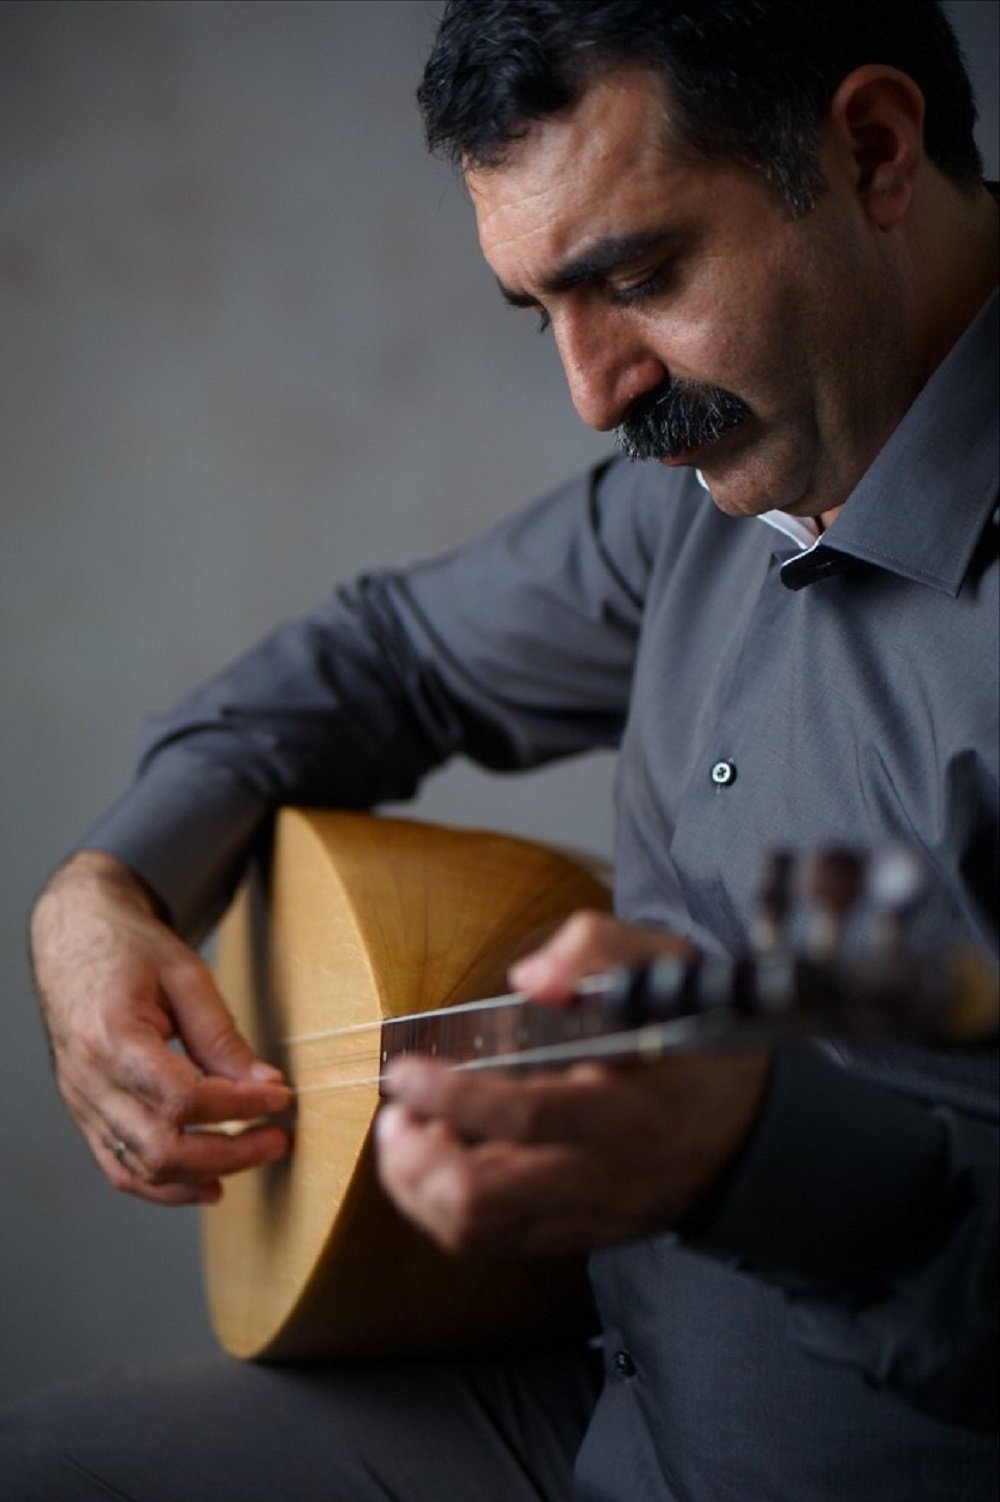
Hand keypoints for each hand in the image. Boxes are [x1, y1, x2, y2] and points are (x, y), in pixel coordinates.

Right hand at [30, 851, 290, 1205]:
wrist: (75, 936)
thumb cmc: (128, 948)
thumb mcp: (186, 977)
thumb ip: (222, 1037)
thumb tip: (265, 1085)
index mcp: (112, 1039)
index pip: (182, 1097)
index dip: (238, 1105)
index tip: (279, 1098)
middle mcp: (90, 1081)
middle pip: (162, 1148)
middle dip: (230, 1153)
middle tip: (276, 1139)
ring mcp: (82, 1103)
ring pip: (141, 1170)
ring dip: (203, 1175)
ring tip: (253, 1156)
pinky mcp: (85, 1113)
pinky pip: (120, 1168)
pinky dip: (166, 1186)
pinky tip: (207, 1181)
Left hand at [377, 911, 769, 1256]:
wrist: (756, 1132)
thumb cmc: (698, 1041)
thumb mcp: (666, 968)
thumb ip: (595, 951)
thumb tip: (527, 979)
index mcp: (626, 1108)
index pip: (526, 1116)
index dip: (453, 1098)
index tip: (407, 1072)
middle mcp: (603, 1174)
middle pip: (482, 1199)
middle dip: (415, 1158)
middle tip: (400, 1112)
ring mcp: (587, 1214)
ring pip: (475, 1232)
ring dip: (419, 1187)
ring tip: (409, 1137)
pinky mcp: (577, 1236)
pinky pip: (493, 1243)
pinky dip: (445, 1208)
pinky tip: (441, 1163)